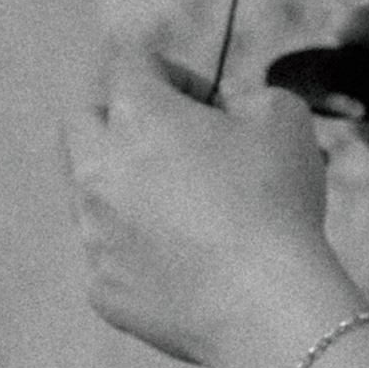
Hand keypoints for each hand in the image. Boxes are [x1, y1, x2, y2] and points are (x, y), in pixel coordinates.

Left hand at [63, 44, 343, 367]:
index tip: (209, 104)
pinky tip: (192, 266)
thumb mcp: (286, 119)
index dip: (176, 75)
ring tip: (192, 214)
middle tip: (175, 148)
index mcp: (138, 116)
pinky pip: (112, 258)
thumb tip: (231, 113)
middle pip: (82, 123)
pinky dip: (143, 255)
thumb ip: (252, 97)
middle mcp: (97, 170)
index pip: (132, 64)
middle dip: (122, 123)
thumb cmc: (277, 201)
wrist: (264, 302)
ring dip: (131, 192)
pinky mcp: (101, 288)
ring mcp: (92, 234)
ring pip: (92, 196)